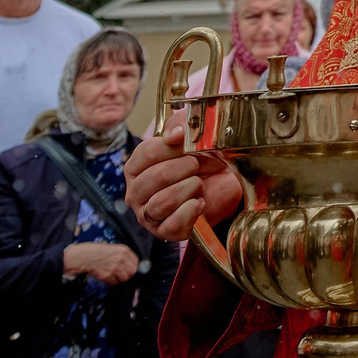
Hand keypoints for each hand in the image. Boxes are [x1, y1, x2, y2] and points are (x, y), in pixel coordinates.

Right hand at [64, 241, 139, 283]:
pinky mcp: (107, 275)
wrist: (83, 256)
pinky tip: (106, 277)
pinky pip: (113, 282)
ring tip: (113, 276)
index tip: (130, 269)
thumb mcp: (112, 248)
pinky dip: (111, 282)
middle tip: (122, 275)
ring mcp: (114, 268)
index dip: (133, 266)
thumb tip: (130, 264)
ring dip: (119, 279)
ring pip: (124, 278)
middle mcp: (120, 259)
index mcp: (123, 250)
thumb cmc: (96, 251)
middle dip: (128, 274)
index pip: (136, 261)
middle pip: (132, 272)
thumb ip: (122, 255)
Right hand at [124, 123, 240, 243]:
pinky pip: (173, 224)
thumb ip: (179, 125)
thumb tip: (175, 133)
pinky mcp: (164, 232)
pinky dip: (191, 210)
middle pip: (156, 177)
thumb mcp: (191, 136)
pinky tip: (199, 202)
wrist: (221, 185)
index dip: (172, 147)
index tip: (188, 144)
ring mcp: (148, 214)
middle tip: (197, 165)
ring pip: (163, 201)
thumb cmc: (201, 159)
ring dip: (189, 188)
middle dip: (185, 168)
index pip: (146, 153)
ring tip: (198, 184)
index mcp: (136, 167)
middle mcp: (136, 192)